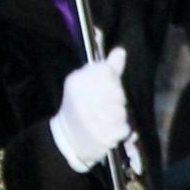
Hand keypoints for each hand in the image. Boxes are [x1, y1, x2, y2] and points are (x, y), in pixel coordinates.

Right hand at [49, 46, 132, 172]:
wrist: (66, 139)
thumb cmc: (80, 105)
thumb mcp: (88, 83)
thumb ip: (107, 68)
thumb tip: (121, 51)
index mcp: (76, 81)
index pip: (108, 72)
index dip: (112, 81)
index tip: (105, 88)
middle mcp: (81, 98)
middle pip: (118, 92)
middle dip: (117, 100)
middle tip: (106, 107)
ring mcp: (90, 119)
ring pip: (121, 111)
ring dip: (119, 116)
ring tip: (106, 120)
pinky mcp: (99, 136)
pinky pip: (123, 128)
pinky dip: (120, 130)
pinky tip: (108, 131)